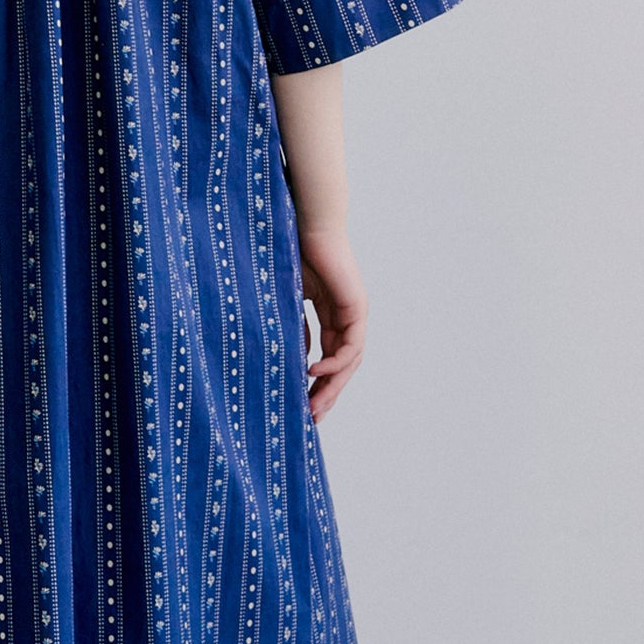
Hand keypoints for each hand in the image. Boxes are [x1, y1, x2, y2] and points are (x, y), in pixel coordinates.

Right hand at [294, 225, 366, 420]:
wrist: (305, 224)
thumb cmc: (291, 253)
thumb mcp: (287, 301)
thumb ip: (293, 327)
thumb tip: (294, 359)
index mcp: (331, 314)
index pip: (329, 358)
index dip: (316, 384)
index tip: (300, 405)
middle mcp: (347, 316)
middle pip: (342, 366)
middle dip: (326, 394)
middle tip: (310, 419)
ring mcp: (354, 313)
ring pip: (349, 362)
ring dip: (332, 386)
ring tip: (313, 406)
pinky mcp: (356, 307)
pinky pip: (350, 346)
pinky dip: (334, 363)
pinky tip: (313, 372)